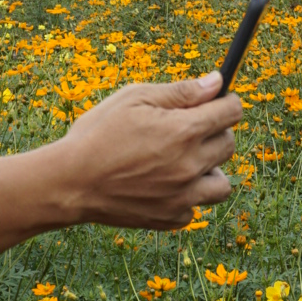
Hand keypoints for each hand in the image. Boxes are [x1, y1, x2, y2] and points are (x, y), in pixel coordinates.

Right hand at [55, 70, 243, 229]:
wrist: (70, 182)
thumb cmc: (97, 134)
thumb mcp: (134, 99)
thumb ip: (180, 92)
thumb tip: (216, 83)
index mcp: (184, 131)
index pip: (232, 112)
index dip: (226, 102)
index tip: (216, 102)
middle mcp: (190, 165)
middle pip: (229, 145)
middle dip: (215, 132)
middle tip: (188, 130)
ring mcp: (182, 196)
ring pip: (221, 184)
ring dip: (210, 170)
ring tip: (183, 162)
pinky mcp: (171, 218)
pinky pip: (194, 207)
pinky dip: (185, 197)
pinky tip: (163, 185)